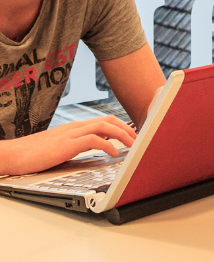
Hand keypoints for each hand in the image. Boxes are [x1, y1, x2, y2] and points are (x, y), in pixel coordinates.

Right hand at [0, 116, 135, 175]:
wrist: (11, 155)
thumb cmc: (33, 154)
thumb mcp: (60, 147)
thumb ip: (76, 145)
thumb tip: (94, 149)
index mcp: (74, 128)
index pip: (103, 121)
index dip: (121, 126)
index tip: (133, 134)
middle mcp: (74, 127)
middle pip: (107, 120)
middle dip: (127, 128)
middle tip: (139, 139)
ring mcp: (70, 134)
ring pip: (104, 126)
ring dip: (123, 134)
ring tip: (133, 145)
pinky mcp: (66, 144)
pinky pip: (94, 140)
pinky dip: (108, 145)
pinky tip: (115, 153)